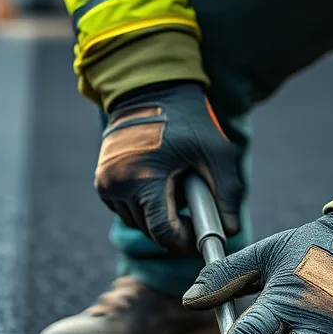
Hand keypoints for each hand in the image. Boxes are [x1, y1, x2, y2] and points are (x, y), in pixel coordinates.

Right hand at [95, 81, 242, 253]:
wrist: (149, 91)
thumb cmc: (186, 120)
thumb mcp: (216, 152)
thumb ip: (228, 193)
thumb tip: (231, 230)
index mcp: (145, 178)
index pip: (162, 233)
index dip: (183, 241)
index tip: (198, 236)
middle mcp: (118, 185)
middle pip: (150, 231)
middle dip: (174, 227)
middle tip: (192, 206)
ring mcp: (106, 185)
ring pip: (137, 223)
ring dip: (157, 217)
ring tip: (174, 187)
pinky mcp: (101, 183)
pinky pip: (126, 210)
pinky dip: (143, 206)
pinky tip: (157, 183)